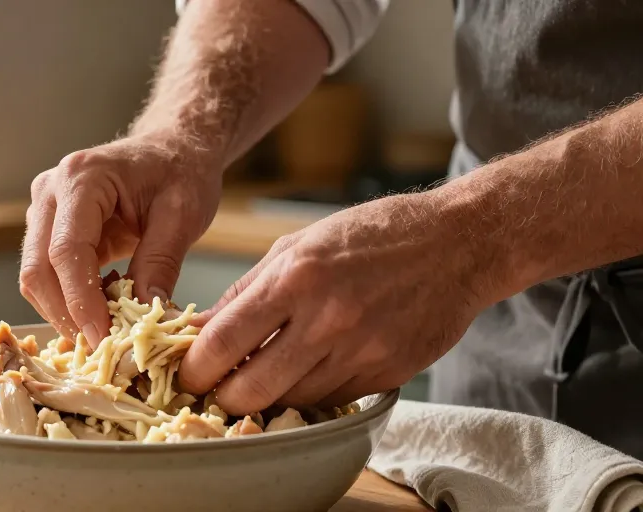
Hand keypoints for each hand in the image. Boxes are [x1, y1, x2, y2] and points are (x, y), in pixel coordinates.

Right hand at [20, 135, 221, 346]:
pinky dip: (67, 301)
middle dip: (66, 315)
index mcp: (82, 178)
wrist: (172, 146)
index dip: (80, 302)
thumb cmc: (180, 170)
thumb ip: (160, 263)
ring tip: (105, 333)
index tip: (104, 338)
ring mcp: (44, 209)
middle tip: (103, 349)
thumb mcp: (182, 214)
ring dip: (64, 312)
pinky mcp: (48, 228)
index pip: (67, 251)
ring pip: (34, 276)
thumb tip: (144, 315)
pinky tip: (99, 313)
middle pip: (37, 268)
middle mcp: (50, 190)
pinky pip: (46, 274)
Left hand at [178, 191, 501, 414]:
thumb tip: (200, 329)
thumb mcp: (297, 245)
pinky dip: (310, 391)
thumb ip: (246, 291)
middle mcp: (326, 319)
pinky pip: (329, 400)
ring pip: (289, 401)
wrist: (459, 244)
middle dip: (224, 396)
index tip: (187, 373)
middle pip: (250, 390)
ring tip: (266, 371)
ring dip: (269, 394)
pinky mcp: (386, 375)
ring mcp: (360, 352)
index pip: (223, 343)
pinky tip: (309, 367)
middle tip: (219, 386)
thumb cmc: (371, 236)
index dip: (194, 369)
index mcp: (295, 277)